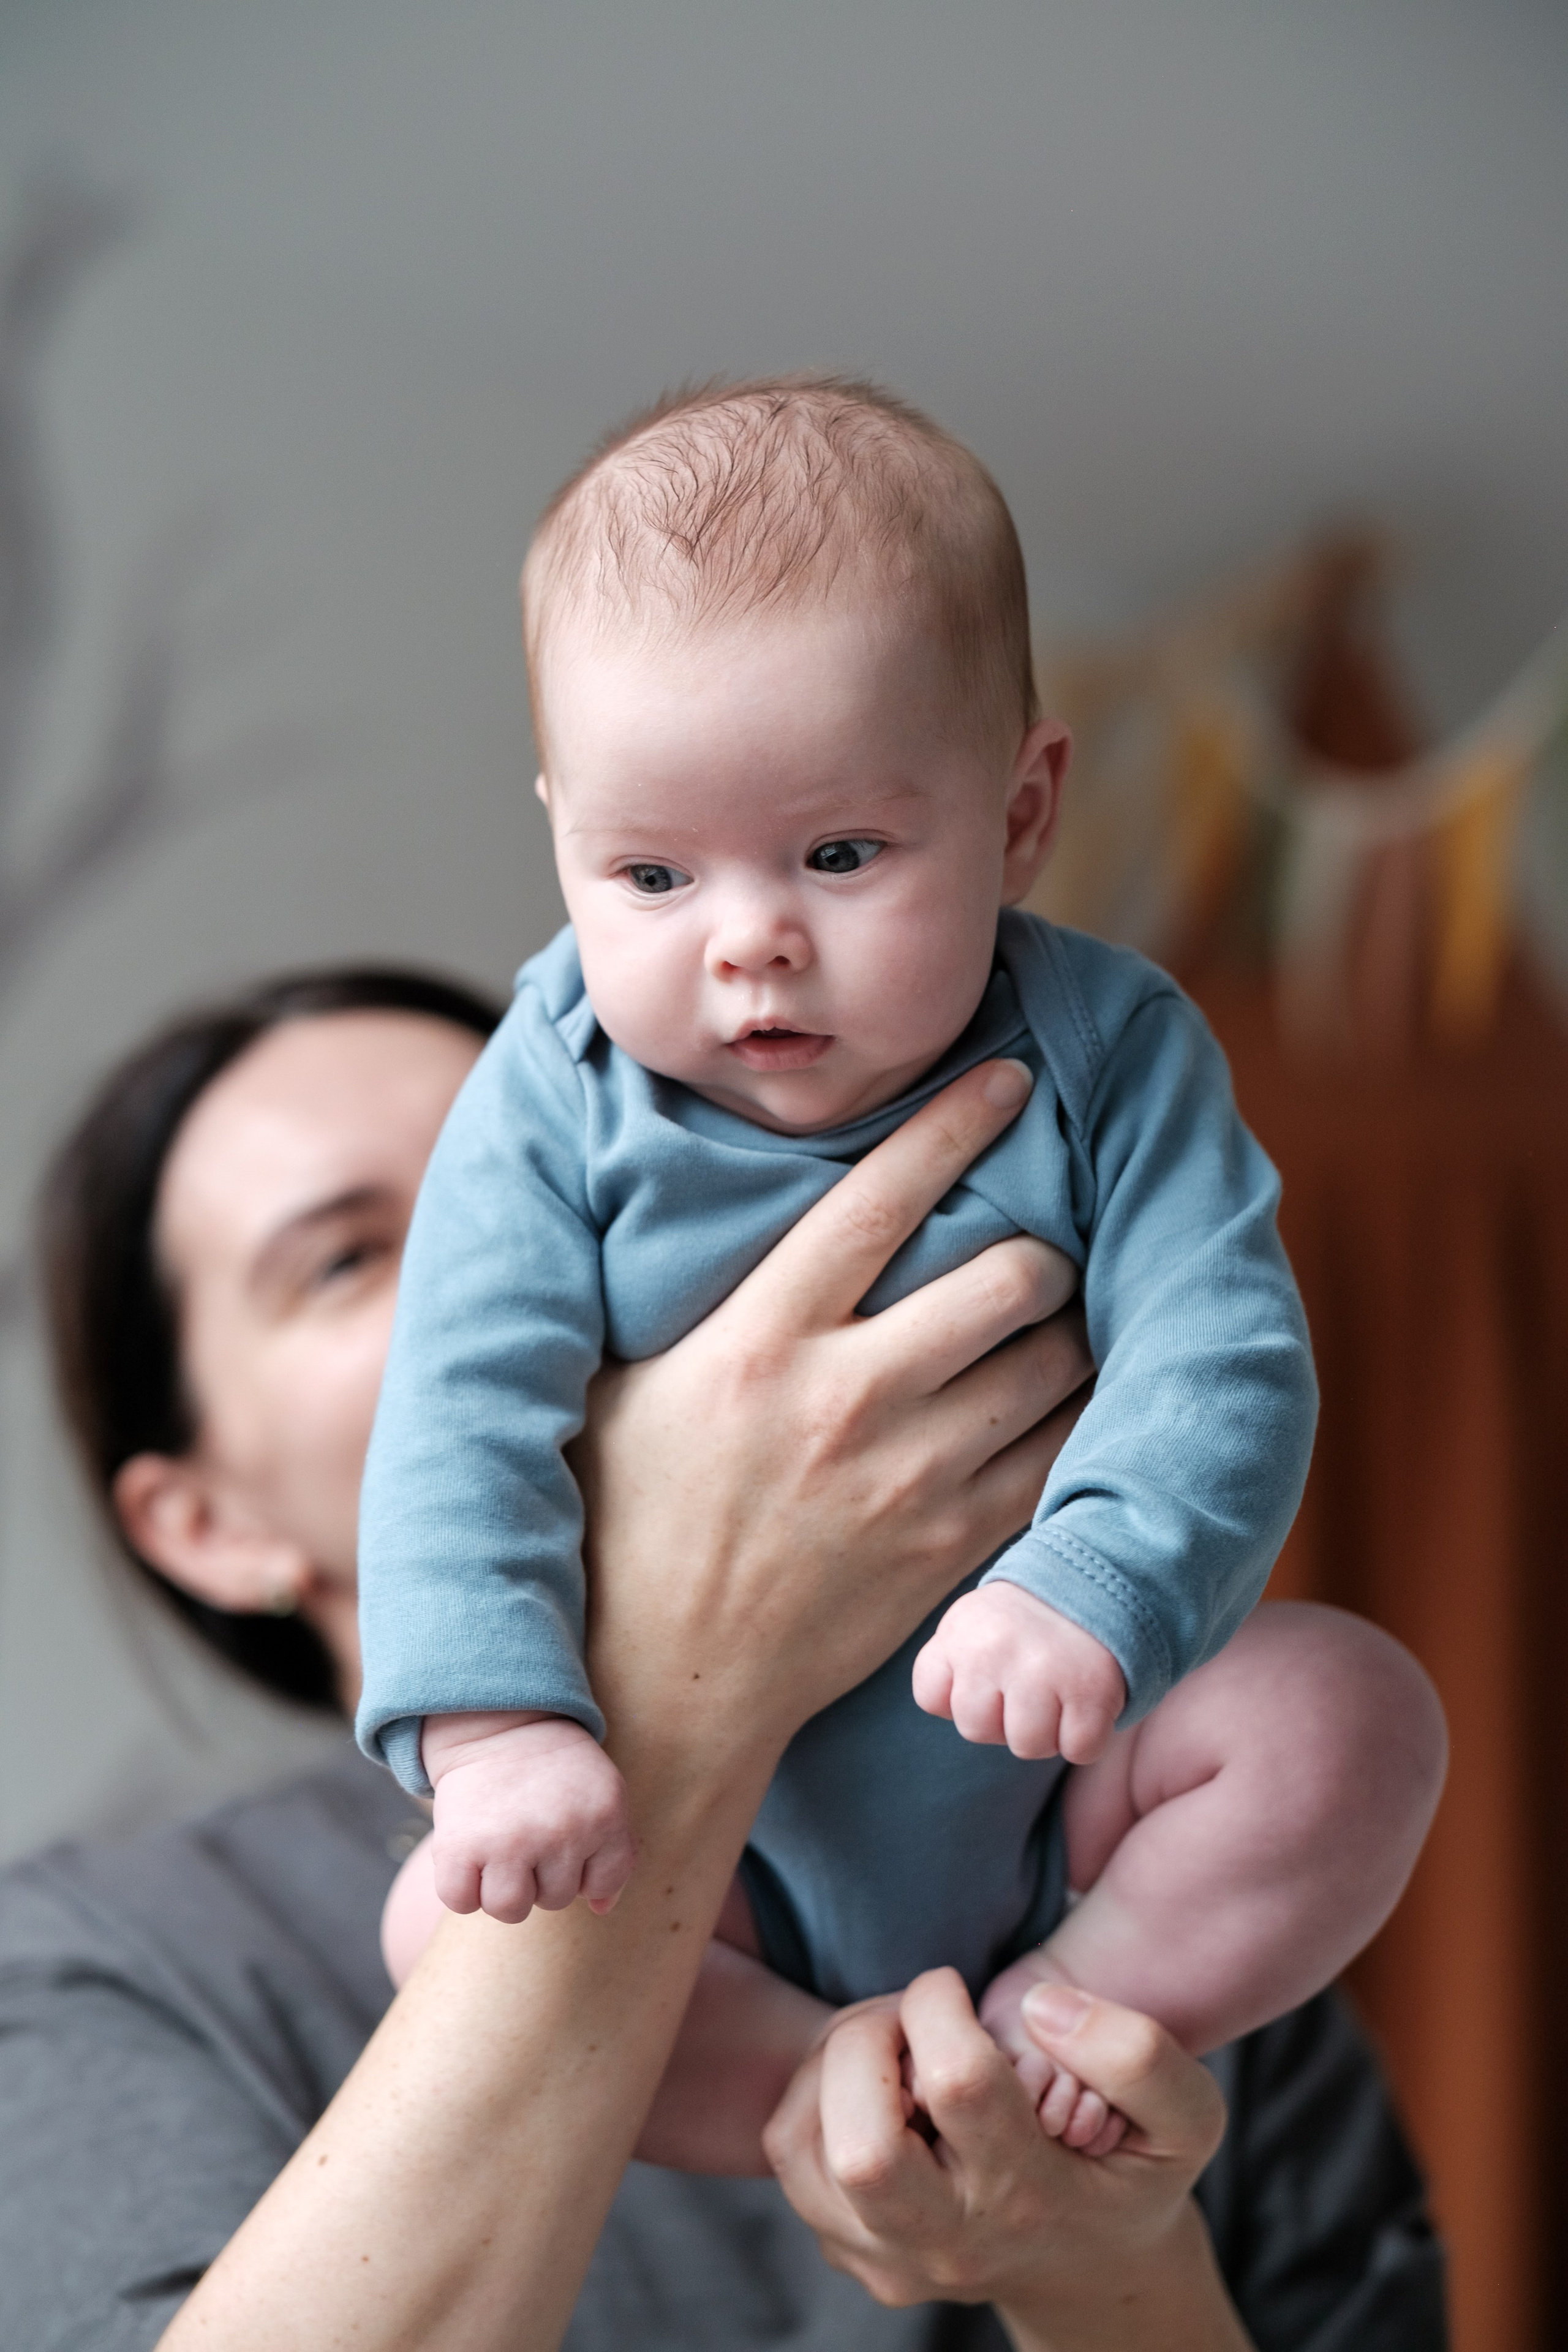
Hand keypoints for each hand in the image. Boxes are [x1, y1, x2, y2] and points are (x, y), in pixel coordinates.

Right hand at [422, 1710, 635, 1922]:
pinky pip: (461, 1902)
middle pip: (555, 1900)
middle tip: (529, 1829)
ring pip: (510, 1909)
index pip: (602, 1883)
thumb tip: (601, 1909)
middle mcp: (562, 1831)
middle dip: (541, 1874)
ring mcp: (510, 1841)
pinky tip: (470, 1855)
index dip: (584, 1869)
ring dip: (502, 1888)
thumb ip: (614, 1854)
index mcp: (605, 1816)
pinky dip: (461, 1888)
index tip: (568, 1835)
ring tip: (501, 1848)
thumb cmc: (555, 1771)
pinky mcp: (461, 1846)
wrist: (499, 1723)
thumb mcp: (602, 1797)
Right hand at [576, 1060, 1094, 1770]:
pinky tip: (1069, 1403)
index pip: (879, 1199)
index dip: (955, 1124)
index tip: (1008, 1079)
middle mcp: (847, 1398)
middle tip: (1031, 1251)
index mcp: (759, 1339)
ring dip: (1069, 1331)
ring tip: (1056, 1324)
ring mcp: (911, 1479)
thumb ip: (691, 1302)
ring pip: (1051, 1365)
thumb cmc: (625, 1522)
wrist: (663, 1686)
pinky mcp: (952, 1550)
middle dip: (1039, 1249)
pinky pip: (1057, 1459)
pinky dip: (1078, 1419)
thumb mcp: (625, 1386)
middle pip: (1006, 1278)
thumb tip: (703, 1207)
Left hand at [763, 1970, 1246, 2351]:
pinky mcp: (845, 2249)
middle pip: (860, 2150)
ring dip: (831, 2065)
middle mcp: (949, 2241)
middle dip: (863, 2043)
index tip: (951, 1987)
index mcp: (1031, 2199)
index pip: (958, 2085)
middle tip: (904, 2017)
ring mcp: (887, 2257)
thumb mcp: (1186, 2120)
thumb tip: (1042, 2006)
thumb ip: (1139, 2056)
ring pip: (801, 2145)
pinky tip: (871, 2084)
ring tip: (889, 2048)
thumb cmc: (1129, 2171)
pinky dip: (813, 2095)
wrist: (1090, 2269)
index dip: (938, 2005)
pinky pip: (788, 2152)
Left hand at [912, 1581, 1126, 1762]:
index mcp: (960, 1631)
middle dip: (1000, 1719)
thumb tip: (950, 1710)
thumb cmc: (1022, 1623)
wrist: (1095, 1583)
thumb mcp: (971, 1624)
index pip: (930, 1697)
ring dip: (1044, 1732)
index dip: (957, 1697)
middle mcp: (995, 1649)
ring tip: (1055, 1694)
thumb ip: (947, 1665)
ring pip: (1027, 1746)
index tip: (983, 1676)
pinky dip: (1084, 1738)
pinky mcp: (1092, 1690)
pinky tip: (1084, 1703)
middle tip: (1025, 1686)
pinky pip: (1078, 1750)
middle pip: (976, 1730)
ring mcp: (1044, 1671)